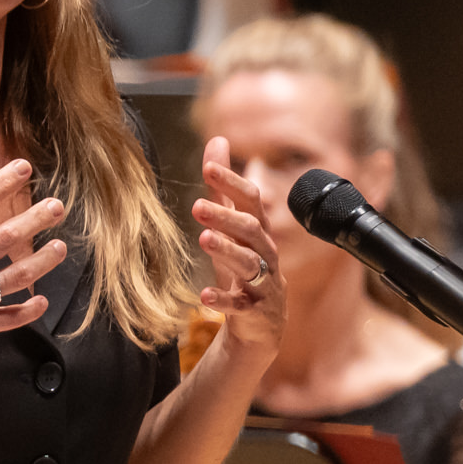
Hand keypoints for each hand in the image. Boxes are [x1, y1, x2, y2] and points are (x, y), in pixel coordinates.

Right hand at [0, 159, 67, 376]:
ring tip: (61, 247)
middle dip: (34, 219)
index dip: (0, 184)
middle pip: (4, 237)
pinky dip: (29, 310)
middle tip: (57, 206)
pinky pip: (9, 318)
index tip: (22, 169)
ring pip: (16, 276)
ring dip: (42, 260)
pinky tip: (42, 300)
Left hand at [192, 146, 286, 348]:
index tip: (208, 167)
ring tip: (204, 239)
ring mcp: (264, 282)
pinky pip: (241, 305)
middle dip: (226, 217)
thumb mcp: (229, 226)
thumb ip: (221, 187)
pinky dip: (223, 300)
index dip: (232, 182)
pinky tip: (203, 297)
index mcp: (257, 230)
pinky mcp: (256, 311)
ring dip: (227, 251)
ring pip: (250, 263)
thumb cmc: (242, 267)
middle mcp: (265, 253)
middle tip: (198, 206)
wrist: (261, 324)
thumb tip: (217, 139)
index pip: (251, 201)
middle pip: (251, 229)